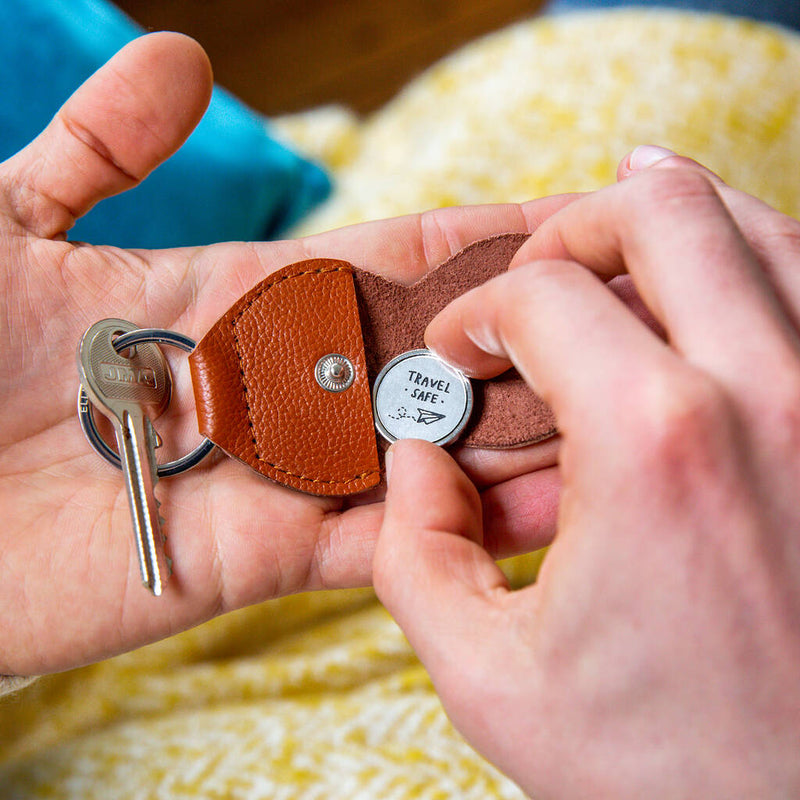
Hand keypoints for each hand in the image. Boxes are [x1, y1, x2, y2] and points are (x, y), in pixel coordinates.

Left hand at [0, 33, 573, 676]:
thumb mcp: (7, 221)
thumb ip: (103, 151)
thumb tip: (184, 61)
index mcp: (225, 304)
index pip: (378, 264)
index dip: (469, 243)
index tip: (561, 223)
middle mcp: (267, 391)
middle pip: (419, 363)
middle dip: (517, 343)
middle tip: (627, 322)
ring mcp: (269, 479)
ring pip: (416, 457)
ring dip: (505, 436)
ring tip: (611, 416)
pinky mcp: (254, 560)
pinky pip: (371, 542)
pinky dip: (448, 527)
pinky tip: (534, 506)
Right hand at [374, 149, 799, 796]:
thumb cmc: (669, 767)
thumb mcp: (489, 675)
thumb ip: (413, 549)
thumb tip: (419, 455)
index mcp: (656, 444)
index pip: (541, 299)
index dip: (474, 314)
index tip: (458, 353)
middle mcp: (770, 395)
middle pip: (660, 208)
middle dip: (569, 231)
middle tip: (533, 283)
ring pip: (758, 222)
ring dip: (667, 223)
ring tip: (610, 255)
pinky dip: (752, 260)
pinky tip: (707, 289)